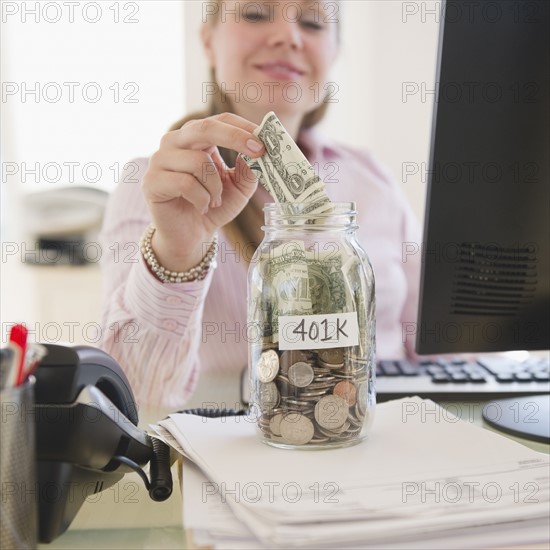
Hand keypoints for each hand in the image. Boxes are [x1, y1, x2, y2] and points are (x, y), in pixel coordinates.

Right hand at [141, 113, 264, 271]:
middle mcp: (174, 142)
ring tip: (214, 201)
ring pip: (198, 162)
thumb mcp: (239, 186)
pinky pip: (185, 183)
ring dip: (215, 187)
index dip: (243, 128)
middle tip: (257, 152)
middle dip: (235, 138)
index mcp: (195, 137)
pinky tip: (201, 207)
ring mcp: (160, 160)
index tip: (264, 141)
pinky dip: (201, 199)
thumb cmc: (213, 206)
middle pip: (205, 128)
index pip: (220, 121)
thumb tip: (258, 151)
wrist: (191, 236)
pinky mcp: (152, 182)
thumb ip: (249, 167)